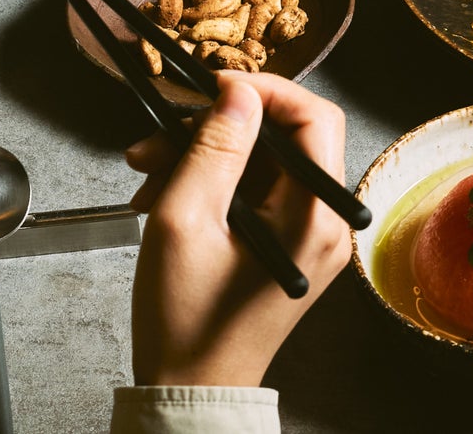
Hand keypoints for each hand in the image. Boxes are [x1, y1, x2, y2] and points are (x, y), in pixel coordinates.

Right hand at [125, 73, 348, 387]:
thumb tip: (238, 92)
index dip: (264, 90)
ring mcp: (309, 232)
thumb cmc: (187, 322)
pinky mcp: (288, 240)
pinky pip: (257, 188)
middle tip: (163, 133)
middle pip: (287, 136)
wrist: (190, 386)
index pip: (314, 118)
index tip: (213, 86)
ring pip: (264, 160)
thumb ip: (214, 149)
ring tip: (148, 171)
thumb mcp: (185, 222)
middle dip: (219, 126)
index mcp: (313, 217)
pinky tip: (164, 193)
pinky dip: (212, 182)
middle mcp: (325, 221)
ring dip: (204, 155)